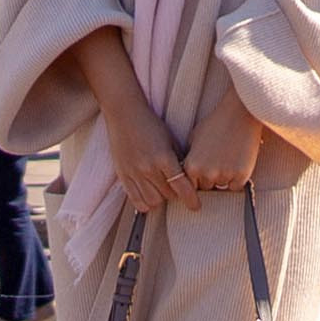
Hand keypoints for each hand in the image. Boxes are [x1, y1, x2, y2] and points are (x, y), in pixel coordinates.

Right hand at [104, 93, 198, 214]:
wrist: (125, 114)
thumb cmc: (150, 124)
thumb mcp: (170, 139)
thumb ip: (179, 160)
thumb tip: (189, 179)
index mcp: (164, 157)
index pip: (181, 187)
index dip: (191, 199)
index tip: (196, 205)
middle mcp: (149, 168)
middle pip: (168, 196)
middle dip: (176, 194)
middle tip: (177, 188)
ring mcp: (134, 173)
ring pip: (152, 201)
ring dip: (161, 199)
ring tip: (162, 190)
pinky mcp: (123, 176)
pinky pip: (135, 200)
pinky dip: (145, 203)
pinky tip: (149, 195)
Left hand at [185, 90, 264, 194]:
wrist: (239, 113)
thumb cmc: (216, 123)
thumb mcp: (194, 138)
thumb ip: (190, 158)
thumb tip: (187, 174)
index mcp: (192, 166)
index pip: (191, 184)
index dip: (197, 177)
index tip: (203, 169)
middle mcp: (206, 174)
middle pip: (207, 186)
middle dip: (211, 177)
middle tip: (218, 160)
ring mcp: (224, 175)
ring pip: (222, 186)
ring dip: (224, 177)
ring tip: (228, 157)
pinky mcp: (241, 175)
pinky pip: (236, 186)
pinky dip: (237, 178)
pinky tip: (237, 161)